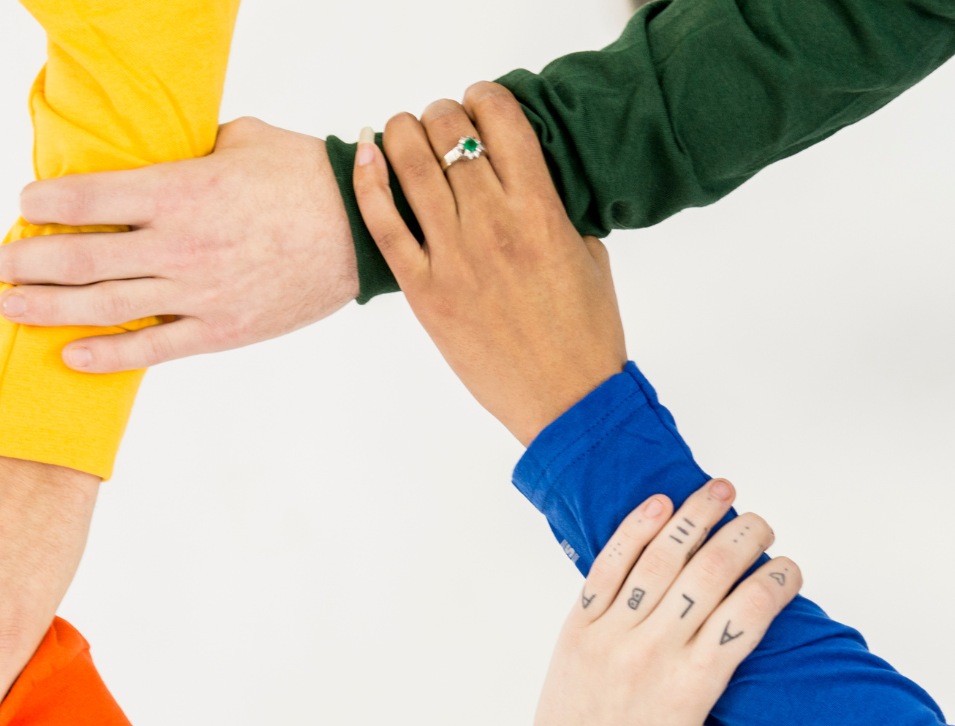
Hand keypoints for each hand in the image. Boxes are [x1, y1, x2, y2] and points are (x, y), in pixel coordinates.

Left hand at [0, 117, 356, 372]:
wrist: (361, 231)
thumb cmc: (300, 175)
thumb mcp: (238, 139)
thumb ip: (186, 151)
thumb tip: (150, 152)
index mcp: (180, 190)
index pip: (88, 198)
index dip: (45, 202)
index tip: (25, 204)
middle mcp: (180, 245)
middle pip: (82, 259)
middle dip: (28, 262)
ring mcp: (198, 293)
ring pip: (105, 307)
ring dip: (48, 308)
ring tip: (11, 305)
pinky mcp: (220, 330)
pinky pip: (151, 350)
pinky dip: (106, 356)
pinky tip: (70, 355)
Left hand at [354, 83, 626, 444]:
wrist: (566, 398)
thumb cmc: (585, 330)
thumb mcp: (587, 252)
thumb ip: (554, 206)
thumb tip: (521, 175)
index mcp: (541, 210)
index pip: (502, 122)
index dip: (484, 97)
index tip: (479, 102)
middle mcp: (493, 225)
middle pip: (449, 135)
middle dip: (442, 115)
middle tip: (441, 123)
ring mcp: (453, 258)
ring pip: (410, 166)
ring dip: (402, 133)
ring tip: (404, 130)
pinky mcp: (423, 291)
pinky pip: (384, 224)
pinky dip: (368, 182)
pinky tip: (367, 152)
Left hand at [506, 480, 801, 725]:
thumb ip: (725, 674)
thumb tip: (750, 619)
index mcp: (694, 685)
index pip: (750, 610)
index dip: (779, 578)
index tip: (790, 568)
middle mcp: (653, 654)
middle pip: (711, 572)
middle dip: (746, 536)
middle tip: (760, 524)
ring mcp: (611, 636)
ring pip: (661, 558)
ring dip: (697, 516)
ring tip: (720, 490)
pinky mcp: (577, 627)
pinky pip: (608, 567)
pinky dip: (634, 530)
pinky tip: (659, 505)